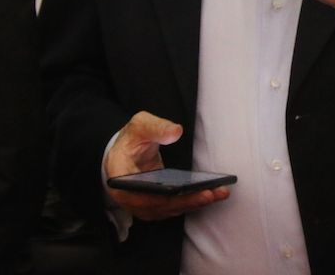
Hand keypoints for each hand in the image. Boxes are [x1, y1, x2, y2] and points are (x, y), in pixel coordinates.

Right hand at [103, 111, 229, 220]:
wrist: (128, 152)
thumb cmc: (132, 139)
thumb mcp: (140, 125)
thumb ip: (156, 127)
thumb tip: (175, 132)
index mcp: (118, 176)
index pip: (136, 193)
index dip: (158, 196)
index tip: (179, 191)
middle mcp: (128, 196)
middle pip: (157, 204)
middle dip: (185, 200)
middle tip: (208, 194)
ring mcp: (141, 204)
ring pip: (168, 209)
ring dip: (193, 203)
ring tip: (216, 193)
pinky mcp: (154, 206)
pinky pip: (173, 208)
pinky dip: (191, 203)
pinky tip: (210, 195)